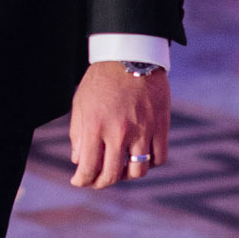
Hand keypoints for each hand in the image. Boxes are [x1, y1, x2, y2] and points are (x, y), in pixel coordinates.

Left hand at [67, 62, 169, 188]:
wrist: (131, 55)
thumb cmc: (101, 79)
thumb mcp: (81, 103)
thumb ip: (77, 133)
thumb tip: (78, 161)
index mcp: (94, 126)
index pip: (88, 168)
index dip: (82, 180)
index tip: (79, 181)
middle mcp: (118, 132)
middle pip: (112, 175)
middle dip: (101, 182)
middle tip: (99, 180)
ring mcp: (142, 130)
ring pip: (138, 171)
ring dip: (127, 175)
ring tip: (121, 168)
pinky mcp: (160, 126)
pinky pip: (159, 158)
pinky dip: (150, 163)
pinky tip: (141, 156)